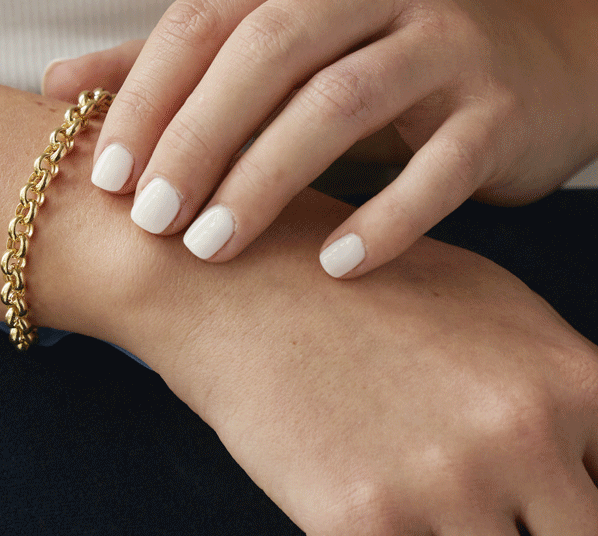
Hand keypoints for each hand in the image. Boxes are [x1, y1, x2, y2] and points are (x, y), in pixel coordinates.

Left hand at [44, 0, 597, 277]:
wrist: (530, 62)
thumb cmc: (363, 55)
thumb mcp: (269, 41)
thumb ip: (166, 60)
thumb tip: (50, 85)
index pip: (207, 11)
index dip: (147, 94)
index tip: (107, 178)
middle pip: (269, 49)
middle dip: (197, 139)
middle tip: (151, 221)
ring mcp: (453, 33)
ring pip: (341, 104)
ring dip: (265, 183)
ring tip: (210, 247)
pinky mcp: (504, 104)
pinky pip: (438, 169)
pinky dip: (381, 221)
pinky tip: (330, 266)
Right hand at [112, 190, 597, 534]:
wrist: (230, 281)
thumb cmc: (353, 283)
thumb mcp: (489, 306)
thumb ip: (562, 388)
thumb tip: (590, 446)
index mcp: (568, 384)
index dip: (580, 500)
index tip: (544, 502)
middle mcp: (522, 439)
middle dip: (539, 527)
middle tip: (486, 507)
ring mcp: (446, 489)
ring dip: (469, 533)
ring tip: (426, 500)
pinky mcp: (365, 525)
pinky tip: (378, 512)